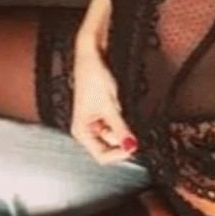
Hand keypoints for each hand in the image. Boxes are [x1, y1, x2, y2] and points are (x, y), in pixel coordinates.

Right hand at [70, 45, 137, 164]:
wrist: (91, 59)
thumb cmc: (92, 78)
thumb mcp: (110, 106)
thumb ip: (120, 129)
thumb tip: (131, 146)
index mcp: (81, 131)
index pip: (101, 156)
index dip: (118, 153)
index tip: (133, 146)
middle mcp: (86, 130)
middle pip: (108, 147)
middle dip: (120, 137)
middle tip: (128, 125)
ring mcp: (94, 124)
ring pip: (113, 136)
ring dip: (120, 127)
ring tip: (116, 109)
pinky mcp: (101, 116)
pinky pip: (114, 126)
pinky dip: (120, 120)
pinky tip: (116, 107)